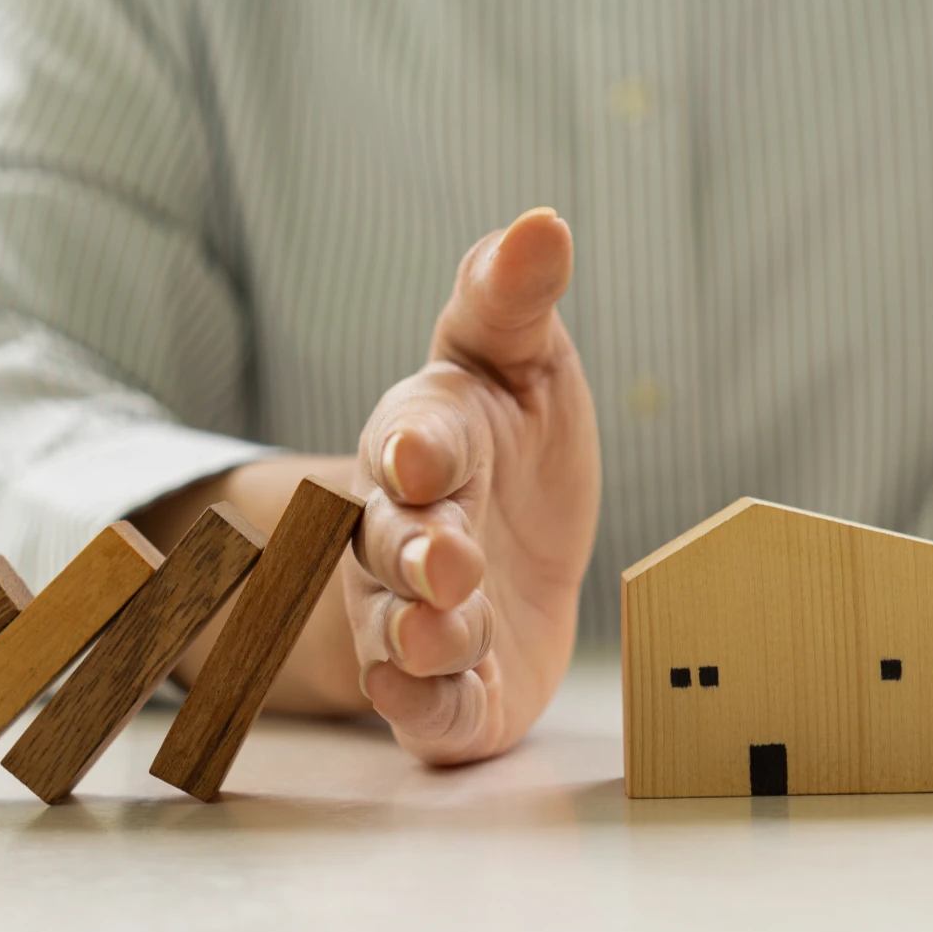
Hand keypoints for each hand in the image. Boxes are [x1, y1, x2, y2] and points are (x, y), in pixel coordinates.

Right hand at [343, 207, 600, 764]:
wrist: (513, 549)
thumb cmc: (511, 443)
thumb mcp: (522, 361)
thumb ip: (513, 300)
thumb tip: (543, 221)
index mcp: (425, 444)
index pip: (412, 440)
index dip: (415, 449)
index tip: (422, 453)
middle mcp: (401, 533)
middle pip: (390, 546)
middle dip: (413, 555)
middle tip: (448, 562)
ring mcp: (417, 615)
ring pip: (400, 633)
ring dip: (420, 637)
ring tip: (448, 634)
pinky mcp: (450, 690)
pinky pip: (425, 710)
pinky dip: (424, 709)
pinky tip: (428, 697)